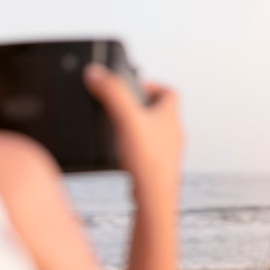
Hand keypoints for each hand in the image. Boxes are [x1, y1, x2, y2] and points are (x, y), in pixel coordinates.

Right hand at [83, 63, 183, 192]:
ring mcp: (168, 152)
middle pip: (160, 112)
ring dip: (138, 128)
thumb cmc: (148, 161)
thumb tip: (96, 73)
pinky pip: (149, 152)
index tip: (133, 86)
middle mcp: (173, 133)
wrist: (154, 196)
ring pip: (154, 133)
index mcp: (170, 116)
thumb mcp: (127, 118)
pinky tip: (124, 154)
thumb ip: (112, 93)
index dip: (152, 85)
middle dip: (140, 107)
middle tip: (121, 108)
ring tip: (120, 129)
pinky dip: (137, 148)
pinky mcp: (159, 168)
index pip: (169, 92)